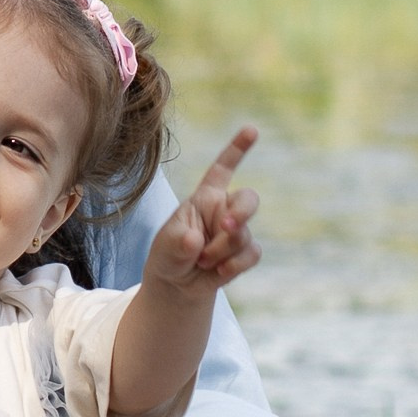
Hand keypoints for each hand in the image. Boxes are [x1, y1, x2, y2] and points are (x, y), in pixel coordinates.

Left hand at [144, 126, 260, 293]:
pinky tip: (219, 273)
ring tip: (201, 261)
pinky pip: (252, 254)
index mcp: (204, 197)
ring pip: (244, 234)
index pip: (223, 169)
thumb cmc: (168, 257)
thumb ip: (178, 242)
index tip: (252, 129)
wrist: (177, 286)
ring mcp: (236, 232)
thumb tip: (195, 241)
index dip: (237, 149)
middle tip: (225, 227)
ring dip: (222, 251)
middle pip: (249, 199)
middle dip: (241, 214)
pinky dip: (235, 265)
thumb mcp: (165, 248)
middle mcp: (224, 210)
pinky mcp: (244, 253)